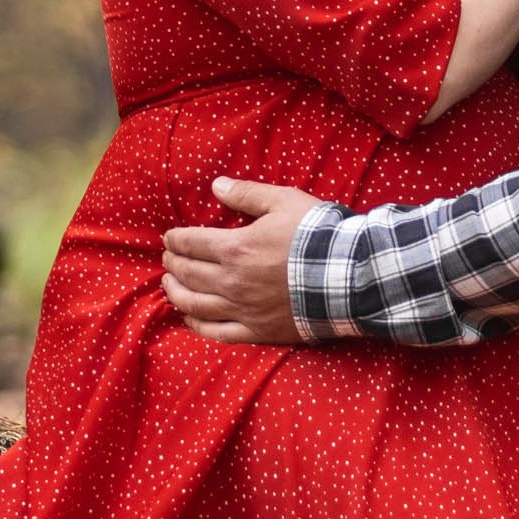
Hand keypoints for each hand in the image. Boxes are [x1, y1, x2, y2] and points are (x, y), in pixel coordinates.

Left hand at [161, 179, 321, 344]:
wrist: (350, 276)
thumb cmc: (318, 235)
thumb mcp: (284, 201)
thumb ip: (247, 194)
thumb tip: (217, 185)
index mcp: (234, 248)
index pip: (191, 243)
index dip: (176, 239)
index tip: (170, 238)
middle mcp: (232, 282)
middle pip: (188, 273)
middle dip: (173, 263)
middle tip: (168, 258)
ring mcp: (243, 310)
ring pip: (195, 305)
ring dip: (176, 293)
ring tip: (168, 285)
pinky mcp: (258, 331)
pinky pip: (218, 333)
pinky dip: (197, 325)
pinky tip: (189, 318)